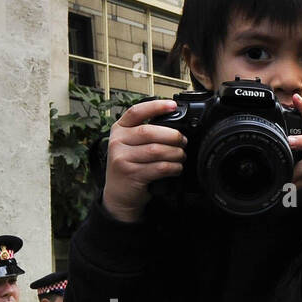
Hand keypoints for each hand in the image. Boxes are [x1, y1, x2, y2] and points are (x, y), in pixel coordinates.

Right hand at [101, 100, 186, 222]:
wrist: (118, 195)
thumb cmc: (129, 167)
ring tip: (181, 156)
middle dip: (172, 136)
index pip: (136, 112)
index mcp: (119, 129)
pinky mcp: (132, 174)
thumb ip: (144, 133)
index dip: (156, 106)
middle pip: (150, 132)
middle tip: (183, 141)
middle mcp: (118, 142)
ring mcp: (122, 159)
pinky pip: (159, 167)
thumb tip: (173, 122)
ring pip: (157, 150)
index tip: (172, 106)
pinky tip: (176, 168)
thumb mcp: (129, 145)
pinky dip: (173, 167)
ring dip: (175, 153)